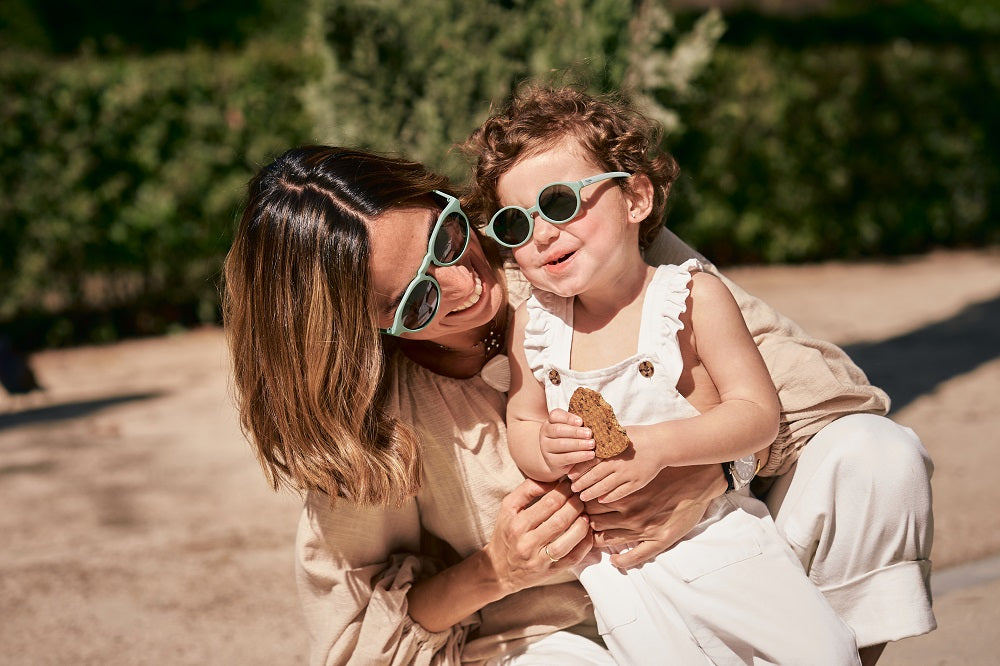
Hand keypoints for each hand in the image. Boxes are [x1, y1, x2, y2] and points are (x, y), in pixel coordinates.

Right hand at [484, 478, 592, 595]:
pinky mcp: (551, 572)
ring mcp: (540, 560)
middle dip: (576, 505)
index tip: (570, 484)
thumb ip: (527, 490)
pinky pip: (574, 557)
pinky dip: (585, 543)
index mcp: (517, 524)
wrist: (500, 569)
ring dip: (582, 524)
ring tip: (585, 514)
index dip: (564, 491)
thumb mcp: (508, 508)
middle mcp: (527, 543)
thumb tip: (552, 479)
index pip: (548, 503)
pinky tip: (587, 532)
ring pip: (568, 540)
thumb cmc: (506, 533)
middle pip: (560, 520)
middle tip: (581, 497)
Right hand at [539, 409, 594, 476]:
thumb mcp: (571, 430)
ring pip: (562, 444)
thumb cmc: (569, 440)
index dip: (568, 418)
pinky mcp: (552, 461)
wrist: (557, 461)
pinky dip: (580, 456)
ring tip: (592, 444)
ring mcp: (546, 448)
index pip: (555, 415)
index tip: (581, 421)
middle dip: (575, 432)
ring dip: (579, 444)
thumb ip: (578, 425)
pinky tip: (591, 454)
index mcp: (550, 422)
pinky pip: (566, 458)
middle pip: (558, 430)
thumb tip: (595, 420)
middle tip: (590, 433)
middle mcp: (545, 434)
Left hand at [567, 438, 665, 502]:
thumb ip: (603, 439)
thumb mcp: (618, 433)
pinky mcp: (637, 482)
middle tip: (572, 488)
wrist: (661, 444)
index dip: (578, 469)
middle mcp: (618, 463)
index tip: (569, 475)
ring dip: (592, 492)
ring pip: (605, 486)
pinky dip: (609, 497)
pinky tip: (601, 499)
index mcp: (611, 449)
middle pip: (595, 476)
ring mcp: (628, 474)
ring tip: (583, 497)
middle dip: (581, 483)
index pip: (590, 461)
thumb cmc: (637, 436)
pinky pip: (621, 492)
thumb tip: (584, 440)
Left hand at [581, 463, 725, 568]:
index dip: (581, 506)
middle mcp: (630, 513)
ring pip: (608, 539)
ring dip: (598, 540)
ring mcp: (643, 528)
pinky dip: (621, 562)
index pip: (589, 503)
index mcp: (622, 495)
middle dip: (584, 522)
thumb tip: (592, 480)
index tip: (576, 506)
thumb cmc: (667, 473)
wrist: (698, 480)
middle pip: (594, 521)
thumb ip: (614, 476)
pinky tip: (616, 561)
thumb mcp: (636, 472)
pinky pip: (635, 557)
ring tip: (594, 539)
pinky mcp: (659, 539)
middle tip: (579, 523)